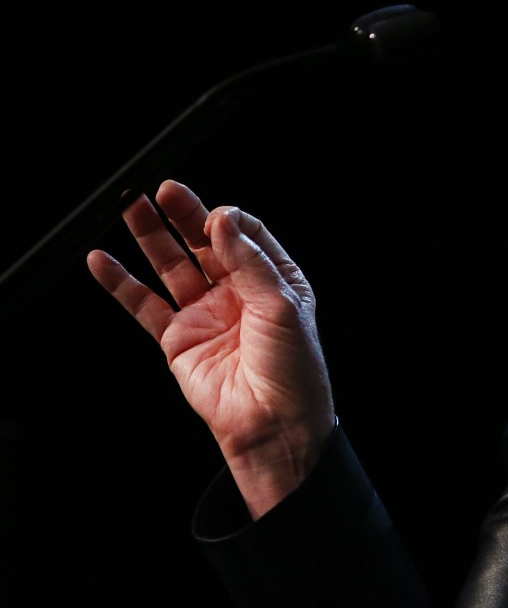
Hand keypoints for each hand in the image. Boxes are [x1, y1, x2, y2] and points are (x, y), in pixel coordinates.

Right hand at [87, 179, 335, 518]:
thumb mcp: (283, 306)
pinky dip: (121, 283)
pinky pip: (144, 305)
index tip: (216, 215)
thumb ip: (250, 261)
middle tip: (164, 191)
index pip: (246, 235)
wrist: (274, 426)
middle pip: (204, 244)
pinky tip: (104, 261)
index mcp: (274, 281)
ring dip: (151, 237)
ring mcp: (206, 314)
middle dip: (184, 216)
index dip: (229, 221)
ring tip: (130, 206)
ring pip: (172, 266)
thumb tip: (225, 219)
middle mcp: (238, 293)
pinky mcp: (178, 340)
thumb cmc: (294, 371)